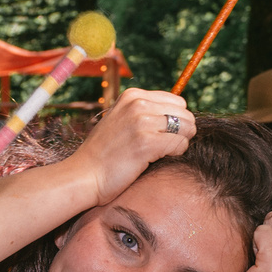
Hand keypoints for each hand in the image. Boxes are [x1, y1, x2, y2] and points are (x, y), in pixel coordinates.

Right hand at [69, 87, 193, 205]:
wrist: (84, 175)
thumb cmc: (105, 153)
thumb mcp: (121, 120)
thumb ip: (144, 112)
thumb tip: (180, 115)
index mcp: (133, 96)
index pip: (177, 102)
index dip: (175, 120)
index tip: (161, 134)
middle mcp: (137, 104)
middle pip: (185, 114)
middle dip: (181, 132)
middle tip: (164, 146)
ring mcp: (142, 122)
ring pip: (187, 128)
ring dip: (180, 143)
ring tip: (161, 152)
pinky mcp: (146, 143)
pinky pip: (180, 144)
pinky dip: (176, 153)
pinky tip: (157, 159)